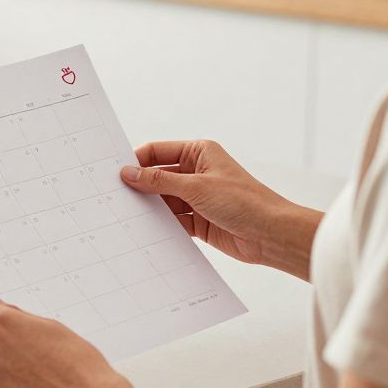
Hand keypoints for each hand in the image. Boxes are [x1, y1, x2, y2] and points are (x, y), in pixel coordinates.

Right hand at [119, 140, 321, 277]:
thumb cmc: (245, 202)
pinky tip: (146, 230)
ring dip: (150, 208)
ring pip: (163, 200)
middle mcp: (197, 172)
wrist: (272, 235)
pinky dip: (161, 225)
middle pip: (158, 177)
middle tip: (116, 197)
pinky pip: (172, 220)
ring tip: (128, 216)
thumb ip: (159, 182)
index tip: (116, 173)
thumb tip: (129, 173)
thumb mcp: (196, 187)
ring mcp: (197, 197)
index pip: (158, 152)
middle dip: (140, 187)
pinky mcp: (198, 220)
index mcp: (199, 153)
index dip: (137, 161)